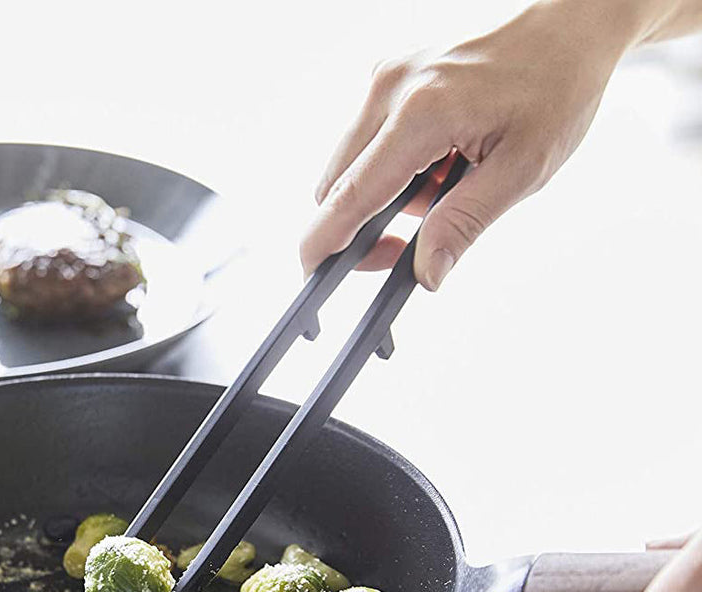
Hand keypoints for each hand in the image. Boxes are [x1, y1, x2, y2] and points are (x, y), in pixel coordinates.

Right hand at [300, 0, 644, 287]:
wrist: (568, 27)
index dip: (325, 242)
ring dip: (384, 197)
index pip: (351, 194)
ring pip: (352, 167)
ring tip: (446, 188)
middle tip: (408, 249)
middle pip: (338, 185)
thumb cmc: (555, 88)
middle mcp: (390, 89)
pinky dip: (395, 169)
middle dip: (360, 228)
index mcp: (420, 112)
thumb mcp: (522, 170)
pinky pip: (370, 143)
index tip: (312, 275)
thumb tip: (427, 273)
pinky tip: (441, 164)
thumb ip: (465, 224)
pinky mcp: (390, 77)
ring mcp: (385, 78)